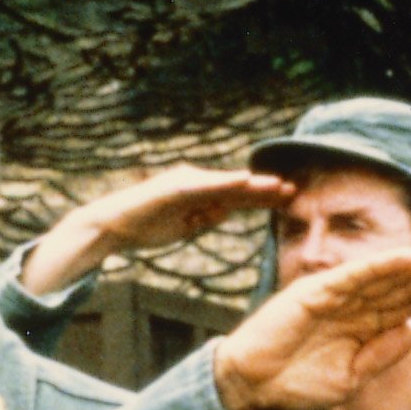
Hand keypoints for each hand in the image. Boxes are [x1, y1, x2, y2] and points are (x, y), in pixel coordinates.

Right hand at [22, 167, 298, 299]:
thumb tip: (227, 210)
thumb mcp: (186, 225)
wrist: (114, 226)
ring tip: (279, 186)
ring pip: (227, 184)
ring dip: (254, 185)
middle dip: (267, 190)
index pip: (239, 196)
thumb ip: (206, 216)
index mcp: (201, 195)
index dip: (264, 197)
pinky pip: (205, 186)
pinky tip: (244, 182)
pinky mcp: (175, 186)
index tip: (289, 199)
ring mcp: (186, 183)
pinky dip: (225, 183)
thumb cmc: (147, 227)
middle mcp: (197, 183)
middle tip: (296, 190)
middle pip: (239, 188)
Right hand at [210, 237, 410, 409]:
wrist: (252, 387)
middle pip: (402, 282)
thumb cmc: (297, 385)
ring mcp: (335, 294)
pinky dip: (383, 265)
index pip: (406, 301)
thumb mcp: (351, 377)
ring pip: (385, 273)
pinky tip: (410, 257)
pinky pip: (355, 276)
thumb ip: (382, 353)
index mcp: (362, 325)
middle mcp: (352, 304)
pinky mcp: (315, 291)